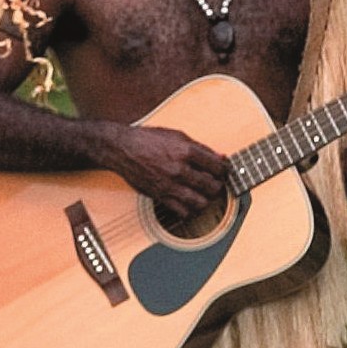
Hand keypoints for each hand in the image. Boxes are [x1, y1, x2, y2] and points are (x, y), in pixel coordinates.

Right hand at [106, 124, 229, 225]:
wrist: (121, 148)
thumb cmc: (148, 139)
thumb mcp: (177, 135)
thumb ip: (200, 148)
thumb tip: (220, 157)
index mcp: (186, 151)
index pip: (218, 167)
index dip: (225, 170)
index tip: (222, 171)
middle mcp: (179, 169)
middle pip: (212, 187)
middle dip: (218, 186)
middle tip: (215, 184)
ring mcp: (169, 184)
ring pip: (200, 203)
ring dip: (206, 201)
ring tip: (204, 196)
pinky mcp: (159, 195)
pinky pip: (182, 211)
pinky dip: (190, 211)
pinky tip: (189, 204)